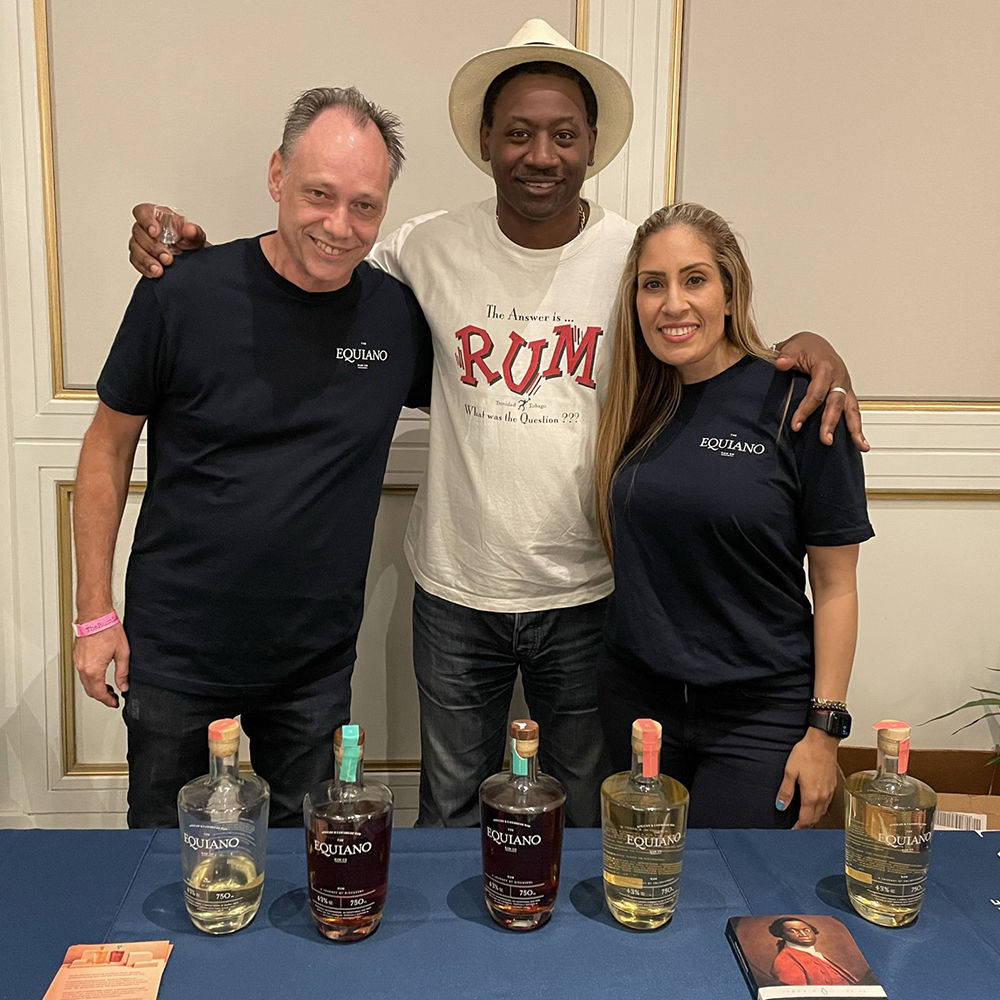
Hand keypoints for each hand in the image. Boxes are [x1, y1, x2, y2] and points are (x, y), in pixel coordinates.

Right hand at [73, 624, 129, 707]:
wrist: (95, 615)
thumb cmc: (108, 629)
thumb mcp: (122, 653)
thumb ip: (122, 673)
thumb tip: (124, 686)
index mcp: (93, 669)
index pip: (99, 693)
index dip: (108, 701)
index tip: (115, 703)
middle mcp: (82, 667)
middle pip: (90, 690)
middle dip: (102, 697)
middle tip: (113, 698)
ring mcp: (78, 661)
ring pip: (85, 683)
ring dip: (96, 688)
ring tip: (108, 688)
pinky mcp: (77, 656)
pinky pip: (82, 673)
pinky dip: (91, 679)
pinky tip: (100, 676)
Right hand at [129, 202, 206, 277]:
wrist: (191, 258)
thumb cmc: (189, 241)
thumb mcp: (196, 236)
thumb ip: (194, 232)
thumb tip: (189, 229)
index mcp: (157, 215)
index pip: (142, 212)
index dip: (146, 221)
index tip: (155, 233)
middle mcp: (145, 227)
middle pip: (139, 232)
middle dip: (153, 247)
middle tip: (167, 258)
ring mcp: (140, 242)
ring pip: (135, 248)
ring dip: (147, 260)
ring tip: (159, 270)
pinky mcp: (139, 257)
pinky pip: (136, 261)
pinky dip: (144, 268)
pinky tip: (153, 273)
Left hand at [773, 332, 868, 451]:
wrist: (815, 344)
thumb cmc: (805, 347)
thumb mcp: (793, 347)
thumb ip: (787, 356)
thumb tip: (782, 363)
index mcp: (827, 368)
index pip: (816, 392)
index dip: (806, 409)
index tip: (796, 424)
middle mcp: (839, 378)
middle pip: (836, 403)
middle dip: (831, 422)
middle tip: (826, 439)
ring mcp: (844, 387)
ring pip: (852, 408)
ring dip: (854, 428)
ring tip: (861, 446)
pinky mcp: (845, 394)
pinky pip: (854, 411)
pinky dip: (857, 427)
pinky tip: (861, 443)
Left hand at [775, 727, 838, 828]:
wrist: (822, 742)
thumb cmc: (806, 753)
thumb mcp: (790, 771)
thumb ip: (786, 791)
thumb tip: (780, 806)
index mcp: (812, 796)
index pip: (805, 819)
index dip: (798, 828)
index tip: (792, 832)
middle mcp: (823, 797)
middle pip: (815, 818)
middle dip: (806, 825)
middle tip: (797, 828)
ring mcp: (829, 792)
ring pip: (822, 812)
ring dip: (813, 818)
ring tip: (804, 819)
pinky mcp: (833, 786)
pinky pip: (826, 803)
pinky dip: (819, 809)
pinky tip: (814, 805)